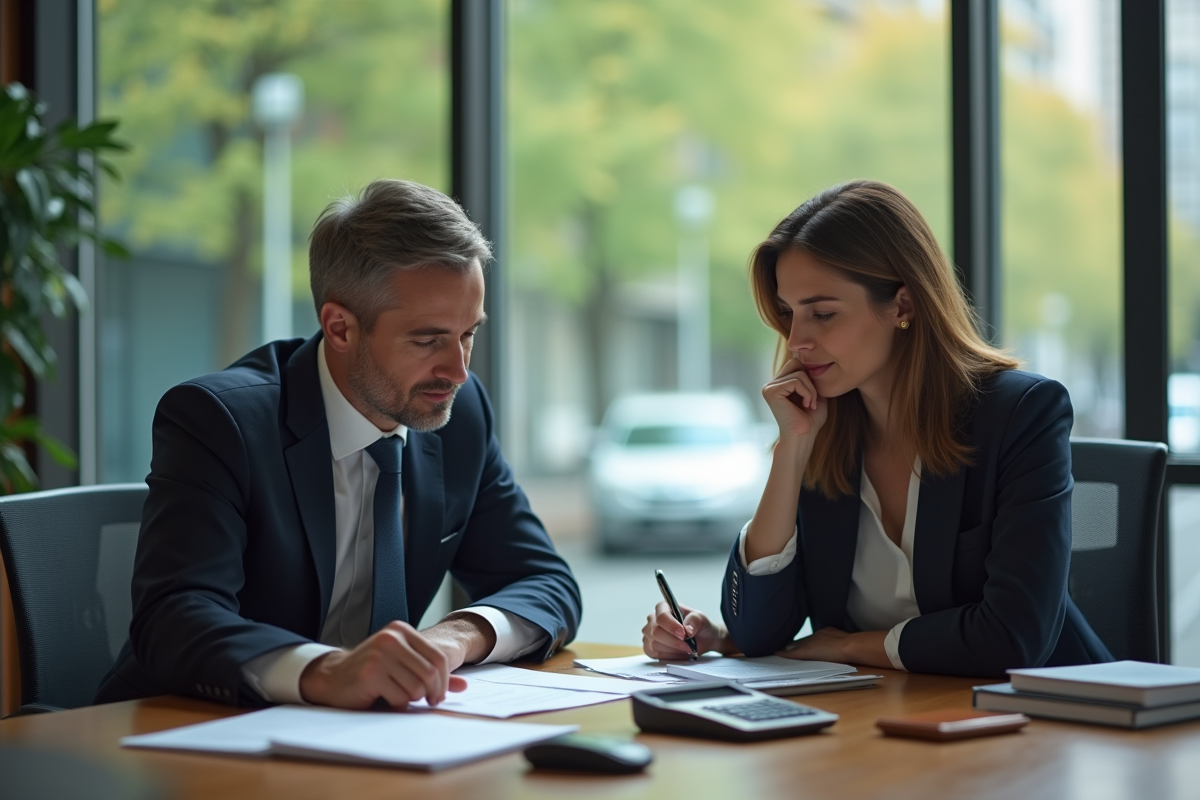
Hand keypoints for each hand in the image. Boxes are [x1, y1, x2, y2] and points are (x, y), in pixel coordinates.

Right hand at [299, 621, 468, 708]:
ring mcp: (380, 654)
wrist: (334, 677)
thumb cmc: (373, 672)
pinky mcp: (370, 673)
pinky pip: (399, 697)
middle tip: (428, 701)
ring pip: (416, 687)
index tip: (439, 694)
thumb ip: (432, 672)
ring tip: (400, 695)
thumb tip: (464, 685)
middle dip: (433, 692)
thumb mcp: (404, 666)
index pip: (439, 657)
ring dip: (412, 698)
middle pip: (431, 672)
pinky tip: (385, 697)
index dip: (445, 680)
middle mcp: (391, 638)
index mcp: (402, 631)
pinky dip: (397, 703)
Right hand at [642, 601, 729, 659]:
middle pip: (655, 632)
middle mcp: (652, 619)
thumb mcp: (701, 619)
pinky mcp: (649, 648)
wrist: (701, 640)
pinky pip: (655, 654)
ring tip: (686, 649)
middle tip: (688, 646)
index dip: (671, 626)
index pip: (661, 616)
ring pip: (655, 645)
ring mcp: (649, 634)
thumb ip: (695, 620)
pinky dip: (669, 656)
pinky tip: (679, 653)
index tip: (684, 634)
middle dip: (674, 641)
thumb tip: (687, 629)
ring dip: (673, 650)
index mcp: (663, 607)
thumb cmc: (699, 626)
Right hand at [761, 357, 828, 444]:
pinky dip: (807, 392)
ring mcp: (769, 387)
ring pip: (799, 372)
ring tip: (810, 404)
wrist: (803, 437)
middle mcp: (771, 384)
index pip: (797, 364)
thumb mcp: (815, 394)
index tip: (812, 397)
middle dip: (810, 380)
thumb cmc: (810, 420)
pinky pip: (796, 381)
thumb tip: (812, 358)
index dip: (810, 377)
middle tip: (812, 399)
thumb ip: (812, 378)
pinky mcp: (771, 391)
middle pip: (795, 363)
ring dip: (811, 389)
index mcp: (779, 384)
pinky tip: (806, 405)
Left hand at [777, 627, 890, 668]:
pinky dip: (785, 654)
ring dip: (788, 649)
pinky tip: (777, 654)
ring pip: (796, 646)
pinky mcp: (807, 651)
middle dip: (794, 644)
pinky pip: (793, 653)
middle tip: (785, 646)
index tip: (798, 644)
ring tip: (779, 651)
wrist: (850, 645)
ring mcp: (811, 643)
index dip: (805, 642)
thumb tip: (839, 646)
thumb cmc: (852, 644)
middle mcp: (816, 635)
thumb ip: (838, 641)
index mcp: (825, 632)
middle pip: (802, 640)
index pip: (812, 638)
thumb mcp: (844, 639)